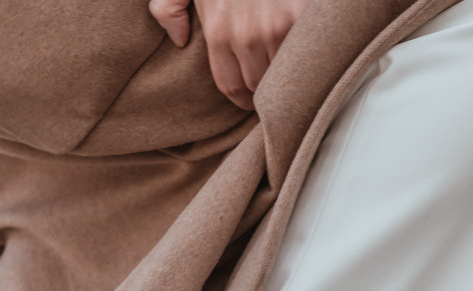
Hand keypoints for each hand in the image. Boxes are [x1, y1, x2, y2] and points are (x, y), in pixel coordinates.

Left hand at [149, 0, 311, 109]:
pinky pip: (303, 55)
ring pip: (283, 73)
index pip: (230, 85)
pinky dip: (304, 58)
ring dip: (285, 73)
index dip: (241, 98)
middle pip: (258, 84)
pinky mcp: (301, 17)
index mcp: (217, 30)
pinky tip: (303, 53)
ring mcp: (277, 27)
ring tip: (287, 68)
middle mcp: (245, 35)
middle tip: (269, 83)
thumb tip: (178, 40)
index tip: (249, 99)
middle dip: (262, 86)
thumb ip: (168, 6)